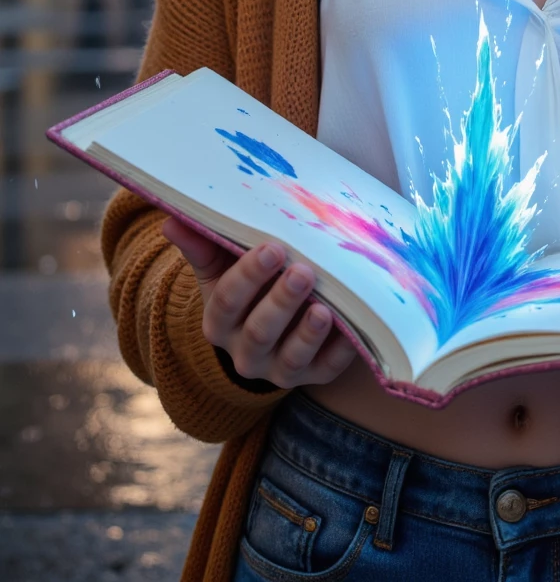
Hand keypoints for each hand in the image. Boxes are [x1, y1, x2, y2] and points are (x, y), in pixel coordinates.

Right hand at [163, 216, 355, 388]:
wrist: (276, 325)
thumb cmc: (249, 284)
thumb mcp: (222, 266)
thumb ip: (202, 244)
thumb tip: (170, 220)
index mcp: (219, 323)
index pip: (227, 302)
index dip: (248, 276)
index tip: (272, 248)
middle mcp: (244, 352)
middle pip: (259, 331)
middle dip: (281, 302)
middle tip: (302, 271)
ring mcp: (279, 368)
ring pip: (290, 358)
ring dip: (307, 333)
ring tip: (324, 308)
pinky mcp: (314, 375)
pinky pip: (327, 370)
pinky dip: (340, 351)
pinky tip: (352, 331)